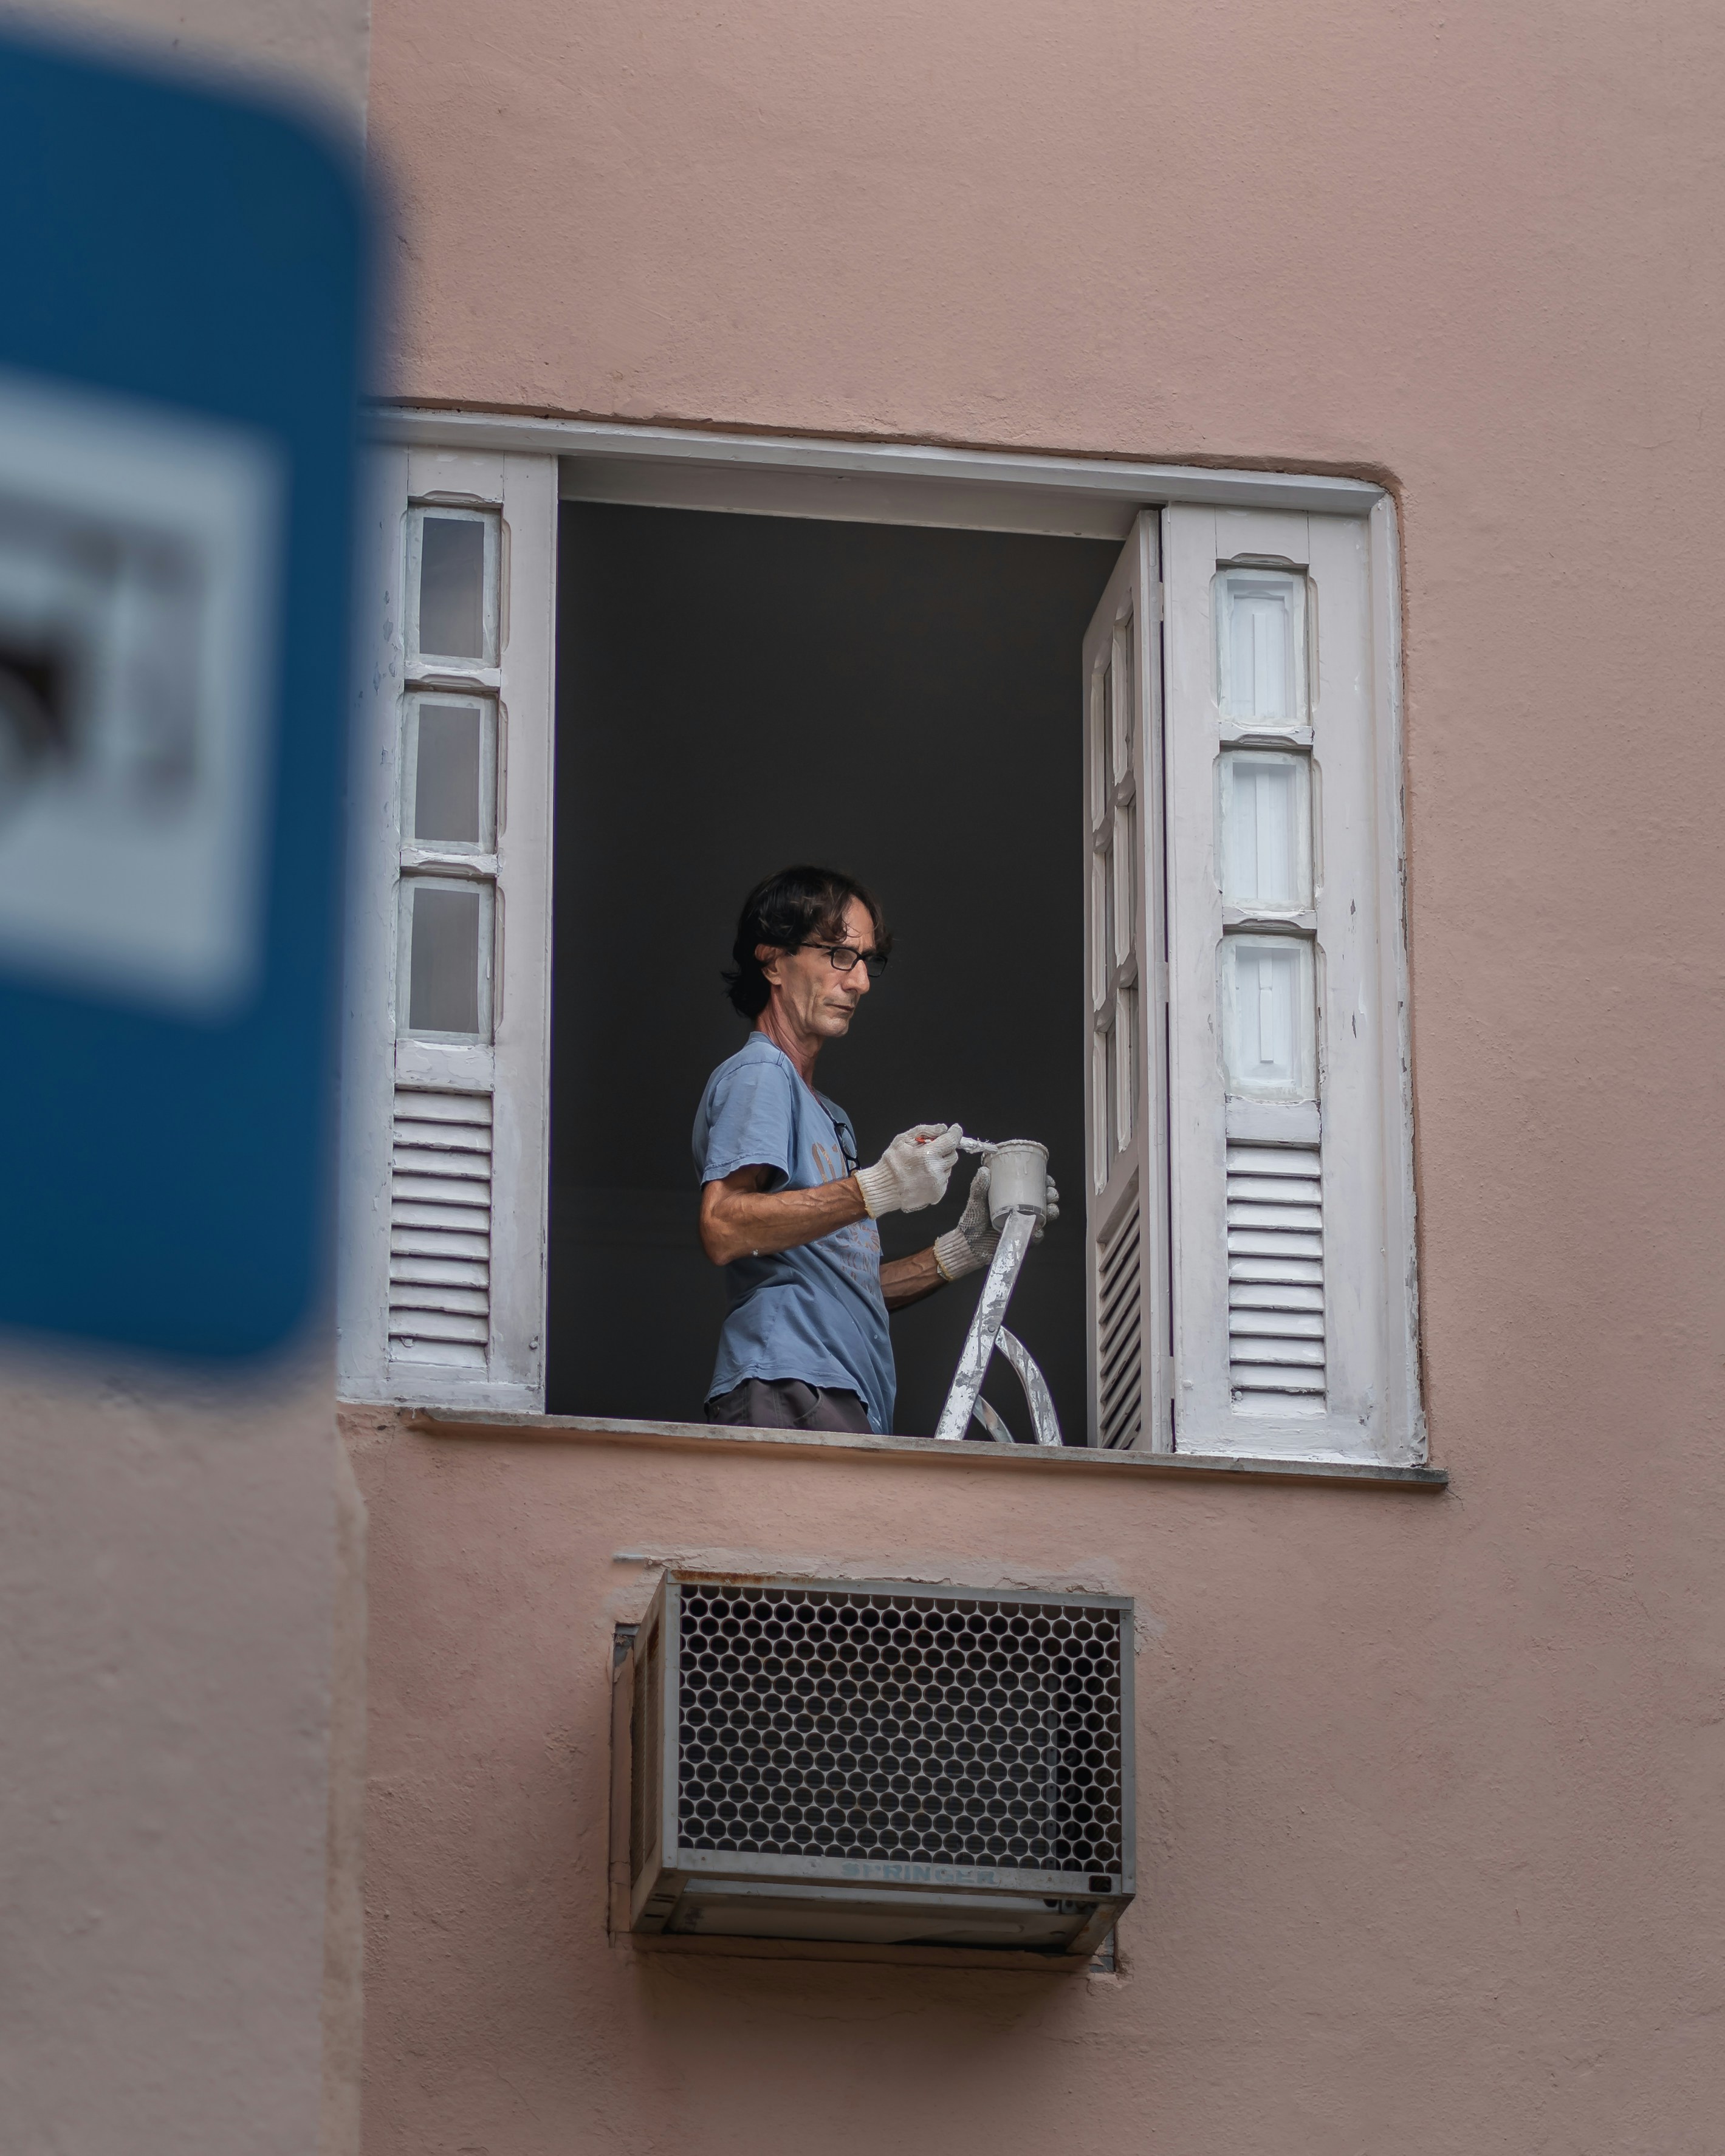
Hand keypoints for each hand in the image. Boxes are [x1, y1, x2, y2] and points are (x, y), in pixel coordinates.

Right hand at [855, 1123, 962, 1217]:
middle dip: (945, 1150)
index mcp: (928, 1155)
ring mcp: (937, 1184)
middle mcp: (936, 1170)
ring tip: (923, 1167)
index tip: (955, 1130)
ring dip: (940, 1164)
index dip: (955, 1133)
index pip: (951, 1141)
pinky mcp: (937, 1194)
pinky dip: (937, 1177)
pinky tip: (923, 1177)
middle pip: (953, 1155)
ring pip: (948, 1169)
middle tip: (932, 1151)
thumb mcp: (902, 1140)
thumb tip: (942, 1128)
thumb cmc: (891, 1163)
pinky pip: (943, 1181)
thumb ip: (924, 1131)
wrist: (883, 1188)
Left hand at [933, 1161, 1060, 1281]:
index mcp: (1013, 1198)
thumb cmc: (972, 1220)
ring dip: (1051, 1212)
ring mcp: (1023, 1225)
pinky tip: (1037, 1229)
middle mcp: (1021, 1211)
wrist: (968, 1244)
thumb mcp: (976, 1201)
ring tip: (1051, 1210)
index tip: (1048, 1179)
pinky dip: (1039, 1233)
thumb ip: (979, 1187)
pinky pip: (1035, 1237)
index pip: (1033, 1187)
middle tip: (1051, 1194)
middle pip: (1043, 1201)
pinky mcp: (1022, 1239)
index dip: (1044, 1183)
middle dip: (1051, 1196)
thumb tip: (984, 1170)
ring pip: (1044, 1217)